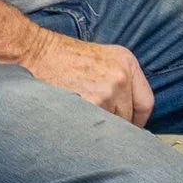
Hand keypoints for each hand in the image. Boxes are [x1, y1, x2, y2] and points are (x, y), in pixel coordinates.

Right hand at [20, 29, 153, 125]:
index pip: (146, 103)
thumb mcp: (103, 58)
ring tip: (81, 119)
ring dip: (98, 127)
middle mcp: (122, 75)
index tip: (129, 127)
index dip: (137, 120)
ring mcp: (108, 90)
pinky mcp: (91, 103)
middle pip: (129, 117)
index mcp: (127, 62)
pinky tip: (74, 122)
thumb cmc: (64, 57)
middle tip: (97, 125)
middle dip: (115, 125)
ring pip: (112, 126)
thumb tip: (130, 113)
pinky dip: (86, 130)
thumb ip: (121, 80)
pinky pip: (96, 128)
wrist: (35, 52)